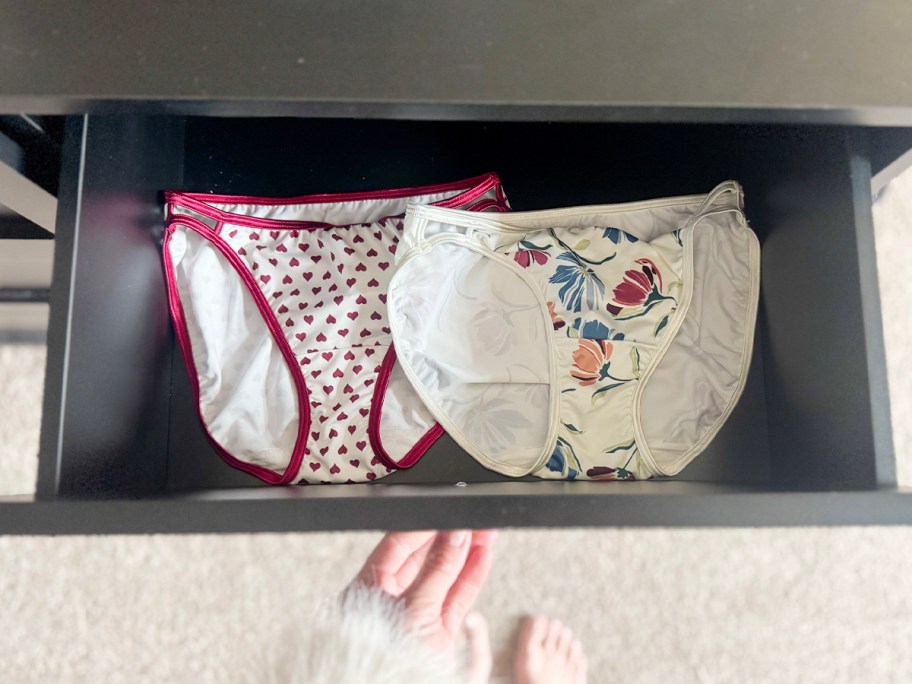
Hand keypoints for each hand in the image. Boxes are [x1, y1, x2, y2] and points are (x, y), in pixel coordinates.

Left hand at [353, 529, 497, 652]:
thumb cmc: (386, 664)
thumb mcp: (414, 610)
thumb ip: (437, 571)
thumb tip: (455, 536)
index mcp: (368, 590)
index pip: (397, 546)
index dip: (422, 526)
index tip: (444, 511)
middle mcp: (392, 600)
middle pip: (423, 558)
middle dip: (449, 536)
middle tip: (469, 517)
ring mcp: (418, 616)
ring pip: (445, 575)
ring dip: (467, 552)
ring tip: (485, 530)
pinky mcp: (439, 633)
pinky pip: (457, 596)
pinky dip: (472, 576)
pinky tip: (484, 556)